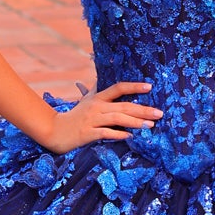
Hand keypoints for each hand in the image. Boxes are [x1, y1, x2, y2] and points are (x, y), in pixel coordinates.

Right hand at [39, 81, 162, 152]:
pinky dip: (118, 134)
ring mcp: (92, 120)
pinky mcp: (87, 134)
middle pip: (123, 106)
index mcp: (97, 98)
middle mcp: (96, 107)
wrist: (55, 130)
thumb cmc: (74, 116)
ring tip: (150, 125)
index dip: (134, 87)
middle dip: (142, 109)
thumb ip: (95, 90)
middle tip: (159, 113)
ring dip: (134, 122)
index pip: (118, 88)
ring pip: (116, 119)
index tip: (150, 87)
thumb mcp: (85, 100)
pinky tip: (129, 136)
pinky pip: (105, 133)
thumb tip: (100, 78)